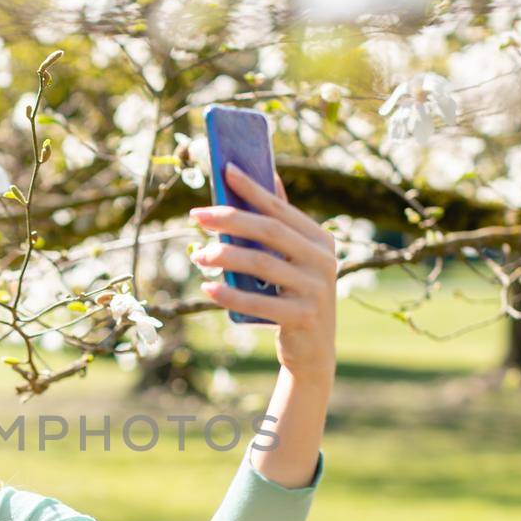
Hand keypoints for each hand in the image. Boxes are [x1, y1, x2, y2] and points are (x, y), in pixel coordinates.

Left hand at [188, 162, 338, 382]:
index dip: (252, 188)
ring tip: (198, 255)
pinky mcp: (302, 317)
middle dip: (230, 219)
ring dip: (224, 255)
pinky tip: (207, 287)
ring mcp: (315, 289)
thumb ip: (281, 226)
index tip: (225, 169)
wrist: (313, 351)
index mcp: (320, 240)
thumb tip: (268, 178)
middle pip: (269, 231)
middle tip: (197, 215)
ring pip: (261, 263)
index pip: (280, 208)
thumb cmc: (294, 297)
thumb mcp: (292, 261)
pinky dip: (230, 293)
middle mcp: (323, 260)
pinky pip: (258, 301)